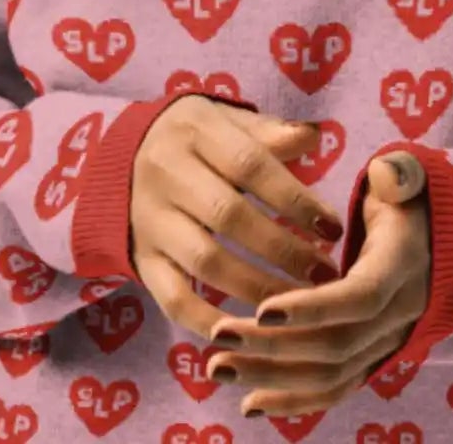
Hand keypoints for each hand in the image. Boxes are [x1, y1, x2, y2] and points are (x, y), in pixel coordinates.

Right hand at [129, 98, 346, 338]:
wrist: (118, 158)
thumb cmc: (194, 139)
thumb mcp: (225, 120)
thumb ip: (268, 132)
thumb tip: (316, 136)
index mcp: (196, 131)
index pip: (252, 165)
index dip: (295, 199)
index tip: (333, 229)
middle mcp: (167, 173)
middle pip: (230, 216)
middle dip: (283, 250)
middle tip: (325, 274)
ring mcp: (150, 220)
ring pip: (205, 262)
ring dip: (257, 287)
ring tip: (299, 304)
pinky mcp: (141, 259)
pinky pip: (172, 298)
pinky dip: (209, 321)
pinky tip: (248, 332)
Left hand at [202, 150, 431, 418]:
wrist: (433, 239)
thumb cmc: (405, 199)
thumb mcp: (406, 178)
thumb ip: (399, 173)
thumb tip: (385, 175)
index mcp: (402, 266)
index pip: (359, 298)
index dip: (312, 308)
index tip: (261, 309)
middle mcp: (398, 315)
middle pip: (336, 346)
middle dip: (274, 346)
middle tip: (219, 336)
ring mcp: (385, 343)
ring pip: (330, 376)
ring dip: (272, 378)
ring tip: (218, 367)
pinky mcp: (370, 359)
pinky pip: (334, 390)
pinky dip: (292, 402)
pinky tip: (248, 404)